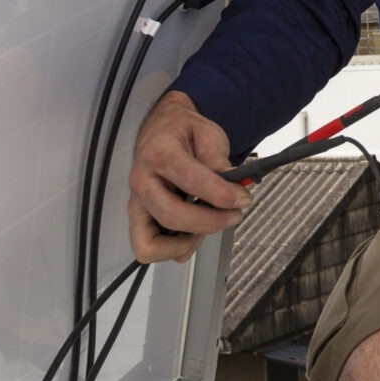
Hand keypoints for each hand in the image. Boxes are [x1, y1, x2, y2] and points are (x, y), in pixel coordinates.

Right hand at [126, 90, 251, 263]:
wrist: (163, 131)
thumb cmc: (182, 133)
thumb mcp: (208, 135)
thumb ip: (220, 161)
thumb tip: (234, 187)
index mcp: (159, 154)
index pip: (191, 181)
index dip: (222, 195)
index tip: (242, 198)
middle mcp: (142, 181)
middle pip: (172, 217)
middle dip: (210, 223)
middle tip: (232, 215)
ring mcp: (137, 204)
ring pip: (153, 244)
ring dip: (186, 242)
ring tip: (207, 224)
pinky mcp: (139, 220)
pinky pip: (150, 249)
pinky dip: (175, 248)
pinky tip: (192, 230)